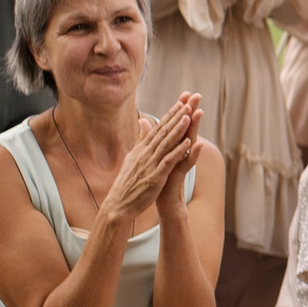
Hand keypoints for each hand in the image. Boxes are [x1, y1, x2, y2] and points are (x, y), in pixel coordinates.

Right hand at [99, 95, 200, 226]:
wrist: (118, 205)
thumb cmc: (127, 184)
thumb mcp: (133, 158)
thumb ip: (141, 140)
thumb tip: (143, 123)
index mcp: (141, 149)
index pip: (157, 129)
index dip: (170, 115)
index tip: (180, 102)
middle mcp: (145, 154)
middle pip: (163, 132)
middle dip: (176, 116)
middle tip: (188, 101)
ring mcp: (149, 165)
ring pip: (166, 143)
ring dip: (178, 129)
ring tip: (189, 115)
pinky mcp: (154, 177)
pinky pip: (168, 161)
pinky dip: (178, 151)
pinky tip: (188, 142)